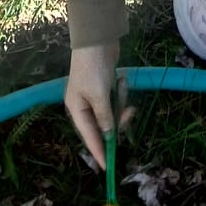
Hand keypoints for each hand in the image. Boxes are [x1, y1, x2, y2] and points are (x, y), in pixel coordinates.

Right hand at [65, 41, 120, 167]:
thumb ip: (104, 118)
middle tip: (129, 111)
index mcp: (76, 109)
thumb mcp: (99, 95)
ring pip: (112, 111)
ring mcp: (95, 96)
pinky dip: (120, 91)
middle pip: (103, 125)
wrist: (98, 38)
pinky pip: (115, 98)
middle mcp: (83, 105)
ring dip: (120, 101)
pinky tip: (121, 77)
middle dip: (117, 119)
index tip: (107, 167)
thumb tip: (108, 135)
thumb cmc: (93, 68)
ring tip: (121, 84)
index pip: (89, 136)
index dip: (98, 152)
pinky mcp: (105, 86)